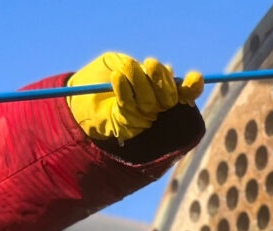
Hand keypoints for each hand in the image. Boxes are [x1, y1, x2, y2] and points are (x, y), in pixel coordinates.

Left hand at [68, 52, 202, 140]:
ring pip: (151, 103)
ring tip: (126, 67)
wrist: (77, 93)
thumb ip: (138, 68)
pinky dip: (124, 91)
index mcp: (160, 90)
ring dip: (140, 82)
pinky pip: (129, 108)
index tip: (195, 78)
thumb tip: (164, 72)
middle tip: (151, 64)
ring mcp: (142, 118)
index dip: (192, 88)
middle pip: (169, 98)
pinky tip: (117, 77)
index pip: (184, 92)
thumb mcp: (119, 62)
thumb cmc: (100, 74)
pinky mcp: (126, 126)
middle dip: (162, 81)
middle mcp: (155, 106)